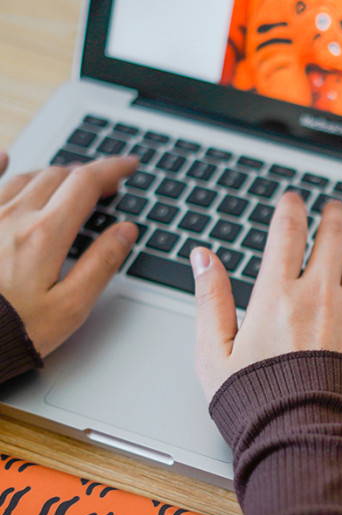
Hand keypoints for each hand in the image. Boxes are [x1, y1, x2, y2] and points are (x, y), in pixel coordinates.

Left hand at [0, 154, 138, 356]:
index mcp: (45, 235)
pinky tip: (7, 158)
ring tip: (72, 182)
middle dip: (88, 174)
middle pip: (58, 176)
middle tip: (108, 183)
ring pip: (26, 177)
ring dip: (55, 174)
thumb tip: (125, 231)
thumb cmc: (16, 329)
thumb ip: (102, 264)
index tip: (129, 166)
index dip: (112, 170)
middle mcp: (14, 217)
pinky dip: (1, 165)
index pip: (86, 184)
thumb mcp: (72, 306)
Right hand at [191, 193, 341, 400]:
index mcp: (276, 297)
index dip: (291, 209)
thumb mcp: (213, 354)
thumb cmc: (257, 404)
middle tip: (334, 208)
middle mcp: (319, 296)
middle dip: (333, 215)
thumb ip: (209, 300)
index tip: (294, 200)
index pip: (287, 234)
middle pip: (333, 236)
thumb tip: (203, 257)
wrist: (303, 441)